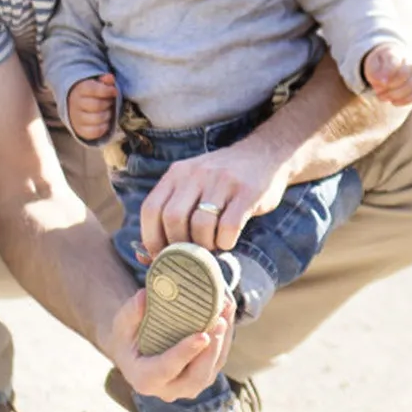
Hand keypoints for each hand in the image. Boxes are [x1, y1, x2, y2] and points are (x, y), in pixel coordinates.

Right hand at [67, 73, 116, 141]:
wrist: (76, 106)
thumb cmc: (92, 93)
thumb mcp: (97, 84)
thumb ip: (104, 81)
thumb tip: (110, 78)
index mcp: (79, 90)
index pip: (92, 89)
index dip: (107, 90)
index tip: (114, 91)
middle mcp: (75, 104)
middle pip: (97, 105)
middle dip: (108, 103)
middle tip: (110, 102)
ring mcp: (76, 118)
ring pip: (97, 119)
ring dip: (107, 115)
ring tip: (107, 111)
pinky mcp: (79, 130)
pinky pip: (94, 132)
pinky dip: (103, 128)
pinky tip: (105, 122)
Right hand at [105, 286, 233, 403]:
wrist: (138, 351)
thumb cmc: (128, 338)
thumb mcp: (122, 325)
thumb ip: (131, 313)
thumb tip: (145, 296)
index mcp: (145, 379)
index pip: (166, 370)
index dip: (185, 353)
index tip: (202, 335)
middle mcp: (169, 389)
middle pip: (197, 376)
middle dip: (212, 349)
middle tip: (219, 321)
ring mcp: (190, 386)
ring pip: (213, 368)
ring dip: (224, 340)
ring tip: (227, 310)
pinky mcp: (205, 375)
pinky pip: (220, 359)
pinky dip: (226, 336)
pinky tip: (228, 313)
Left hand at [139, 137, 289, 256]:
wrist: (267, 154)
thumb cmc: (224, 181)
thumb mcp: (194, 185)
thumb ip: (173, 212)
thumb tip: (145, 258)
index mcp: (178, 173)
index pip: (151, 209)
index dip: (151, 238)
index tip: (160, 255)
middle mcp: (197, 173)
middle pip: (173, 219)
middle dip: (179, 245)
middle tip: (189, 255)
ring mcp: (223, 181)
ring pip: (200, 225)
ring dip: (204, 245)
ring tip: (210, 247)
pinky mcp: (248, 192)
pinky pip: (228, 227)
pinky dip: (225, 242)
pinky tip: (227, 241)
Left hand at [362, 43, 411, 106]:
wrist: (394, 61)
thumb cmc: (381, 64)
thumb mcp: (373, 64)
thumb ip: (375, 72)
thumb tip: (383, 82)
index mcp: (396, 52)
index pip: (394, 62)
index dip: (387, 73)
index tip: (381, 82)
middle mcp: (411, 62)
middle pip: (404, 75)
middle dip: (389, 87)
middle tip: (378, 91)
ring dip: (396, 95)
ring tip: (384, 96)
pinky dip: (404, 101)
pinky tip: (393, 101)